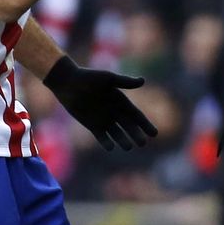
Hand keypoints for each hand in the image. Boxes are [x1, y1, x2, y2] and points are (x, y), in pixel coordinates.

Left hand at [43, 56, 157, 150]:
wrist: (69, 83)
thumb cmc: (89, 77)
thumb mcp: (108, 79)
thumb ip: (125, 82)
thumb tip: (143, 81)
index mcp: (122, 101)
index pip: (137, 116)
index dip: (146, 124)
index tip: (154, 134)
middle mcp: (115, 112)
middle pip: (129, 127)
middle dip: (136, 135)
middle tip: (142, 143)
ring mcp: (104, 120)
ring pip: (117, 134)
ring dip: (123, 140)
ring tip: (129, 147)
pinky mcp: (92, 125)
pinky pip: (102, 137)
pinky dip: (106, 142)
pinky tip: (111, 147)